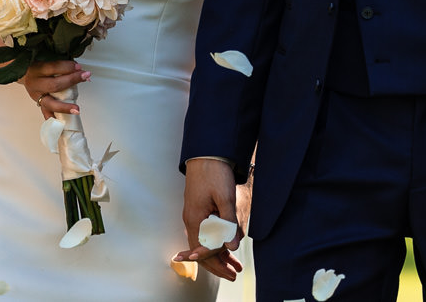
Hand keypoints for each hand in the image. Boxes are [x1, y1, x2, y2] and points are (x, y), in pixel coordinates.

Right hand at [21, 59, 88, 118]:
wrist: (25, 74)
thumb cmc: (39, 66)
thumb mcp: (46, 60)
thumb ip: (61, 65)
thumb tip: (80, 70)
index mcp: (37, 69)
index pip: (53, 67)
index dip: (67, 67)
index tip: (79, 67)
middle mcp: (35, 84)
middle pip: (54, 85)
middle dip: (71, 81)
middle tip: (85, 77)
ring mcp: (36, 96)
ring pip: (50, 103)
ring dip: (65, 107)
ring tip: (77, 109)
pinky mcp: (39, 104)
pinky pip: (46, 113)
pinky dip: (54, 119)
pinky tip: (62, 124)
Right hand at [177, 158, 243, 280]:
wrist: (208, 152)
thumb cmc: (215, 172)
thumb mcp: (225, 197)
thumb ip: (228, 223)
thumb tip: (231, 246)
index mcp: (195, 219)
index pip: (204, 250)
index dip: (217, 263)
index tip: (231, 272)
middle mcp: (191, 219)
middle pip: (202, 250)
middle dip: (217, 264)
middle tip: (233, 273)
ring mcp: (194, 215)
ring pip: (204, 241)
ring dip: (219, 254)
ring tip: (234, 264)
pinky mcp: (199, 209)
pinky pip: (206, 232)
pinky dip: (216, 241)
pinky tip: (227, 246)